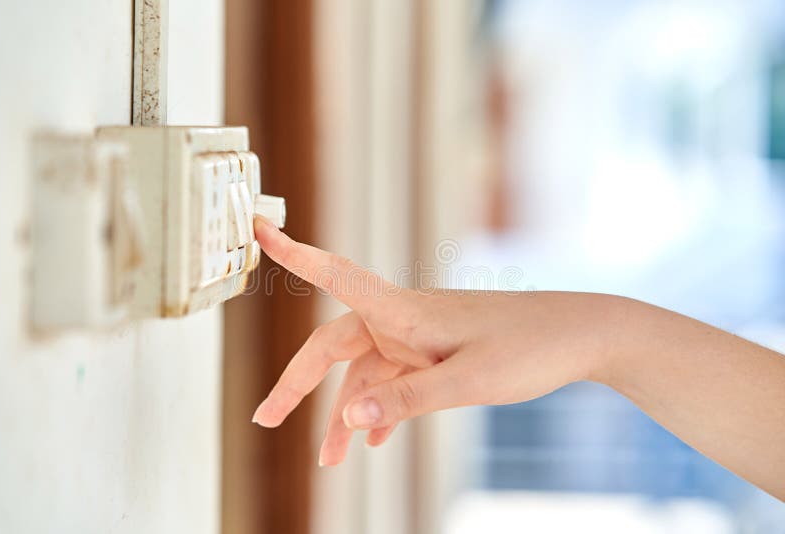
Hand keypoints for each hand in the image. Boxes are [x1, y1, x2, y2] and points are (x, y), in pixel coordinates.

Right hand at [249, 215, 618, 465]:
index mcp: (405, 311)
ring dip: (345, 416)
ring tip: (332, 462)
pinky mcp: (435, 353)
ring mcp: (418, 338)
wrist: (579, 335)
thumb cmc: (529, 348)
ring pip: (364, 376)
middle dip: (298, 386)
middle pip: (332, 347)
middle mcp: (403, 320)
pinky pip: (394, 383)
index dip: (292, 253)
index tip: (256, 228)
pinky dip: (379, 411)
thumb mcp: (468, 382)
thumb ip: (407, 401)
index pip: (335, 275)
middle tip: (265, 420)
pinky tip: (373, 443)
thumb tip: (348, 419)